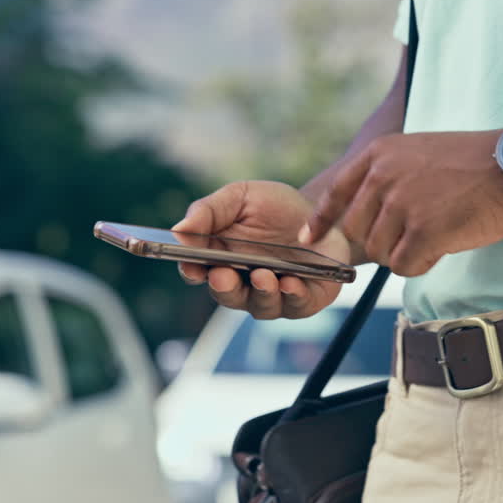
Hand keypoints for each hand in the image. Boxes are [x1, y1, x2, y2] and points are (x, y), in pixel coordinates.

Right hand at [173, 181, 351, 318]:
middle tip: (223, 275)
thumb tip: (179, 230)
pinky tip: (290, 282)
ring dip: (260, 293)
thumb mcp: (241, 197)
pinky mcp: (303, 300)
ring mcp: (272, 295)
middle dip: (224, 287)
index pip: (196, 272)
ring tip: (262, 276)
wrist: (323, 213)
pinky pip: (296, 305)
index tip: (192, 266)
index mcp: (219, 258)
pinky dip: (292, 296)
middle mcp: (242, 283)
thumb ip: (210, 211)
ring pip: (260, 305)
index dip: (191, 271)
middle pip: (226, 294)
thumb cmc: (275, 207)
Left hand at [303, 131, 502, 275]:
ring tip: (437, 235)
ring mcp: (402, 204)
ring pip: (381, 253)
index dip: (321, 221)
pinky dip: (422, 264)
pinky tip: (443, 247)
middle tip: (414, 236)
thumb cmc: (474, 164)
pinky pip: (404, 266)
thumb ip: (388, 178)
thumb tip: (366, 218)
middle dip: (381, 242)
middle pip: (357, 232)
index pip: (336, 193)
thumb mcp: (419, 153)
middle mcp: (383, 177)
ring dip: (405, 254)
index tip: (308, 240)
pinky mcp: (423, 231)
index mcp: (379, 155)